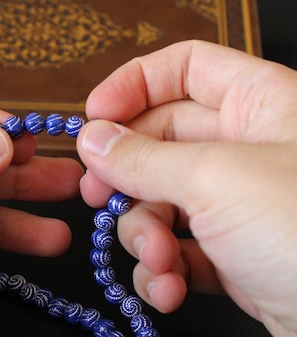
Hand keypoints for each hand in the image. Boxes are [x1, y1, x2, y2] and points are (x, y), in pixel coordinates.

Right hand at [76, 40, 296, 336]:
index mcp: (261, 104)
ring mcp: (239, 204)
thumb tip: (92, 139)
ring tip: (155, 259)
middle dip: (125, 173)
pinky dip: (162, 268)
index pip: (186, 68)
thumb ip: (143, 157)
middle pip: (159, 140)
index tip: (94, 114)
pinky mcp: (234, 254)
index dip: (134, 84)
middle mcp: (248, 148)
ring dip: (143, 233)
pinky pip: (177, 247)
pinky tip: (167, 286)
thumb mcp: (218, 180)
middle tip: (97, 195)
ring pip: (160, 200)